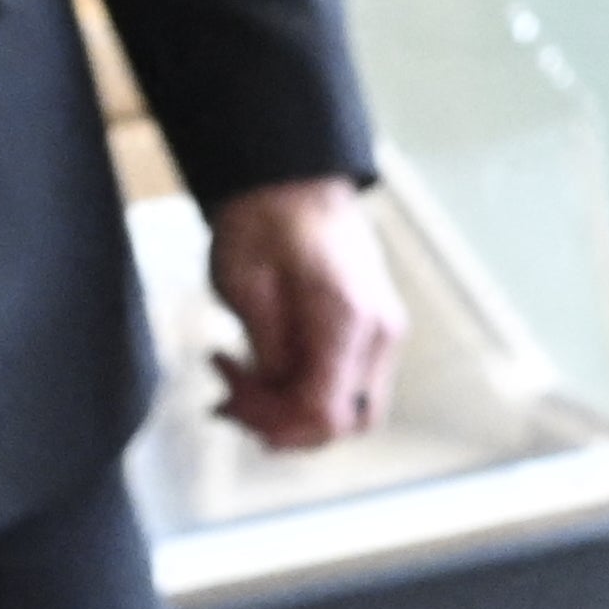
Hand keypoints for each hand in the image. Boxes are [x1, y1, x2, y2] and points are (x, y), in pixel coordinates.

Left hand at [205, 178, 400, 449]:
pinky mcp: (369, 333)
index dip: (275, 426)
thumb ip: (267, 354)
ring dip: (287, 408)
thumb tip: (272, 403)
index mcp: (350, 321)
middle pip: (345, 422)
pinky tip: (256, 369)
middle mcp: (379, 333)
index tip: (229, 402)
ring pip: (345, 410)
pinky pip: (342, 385)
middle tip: (228, 396)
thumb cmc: (263, 223)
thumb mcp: (246, 291)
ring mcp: (381, 335)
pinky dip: (299, 390)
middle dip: (282, 424)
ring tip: (233, 377)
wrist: (291, 181)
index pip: (327, 413)